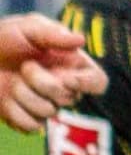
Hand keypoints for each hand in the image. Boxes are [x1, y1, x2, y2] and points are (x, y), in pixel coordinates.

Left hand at [0, 15, 103, 131]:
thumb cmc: (3, 38)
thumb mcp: (28, 28)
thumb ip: (53, 34)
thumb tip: (81, 40)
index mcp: (72, 65)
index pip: (97, 82)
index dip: (87, 84)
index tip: (67, 79)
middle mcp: (64, 88)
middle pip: (70, 98)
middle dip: (43, 83)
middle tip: (25, 66)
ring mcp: (46, 105)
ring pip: (48, 112)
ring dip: (24, 94)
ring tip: (12, 80)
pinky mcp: (28, 119)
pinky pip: (31, 126)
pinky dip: (14, 112)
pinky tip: (5, 99)